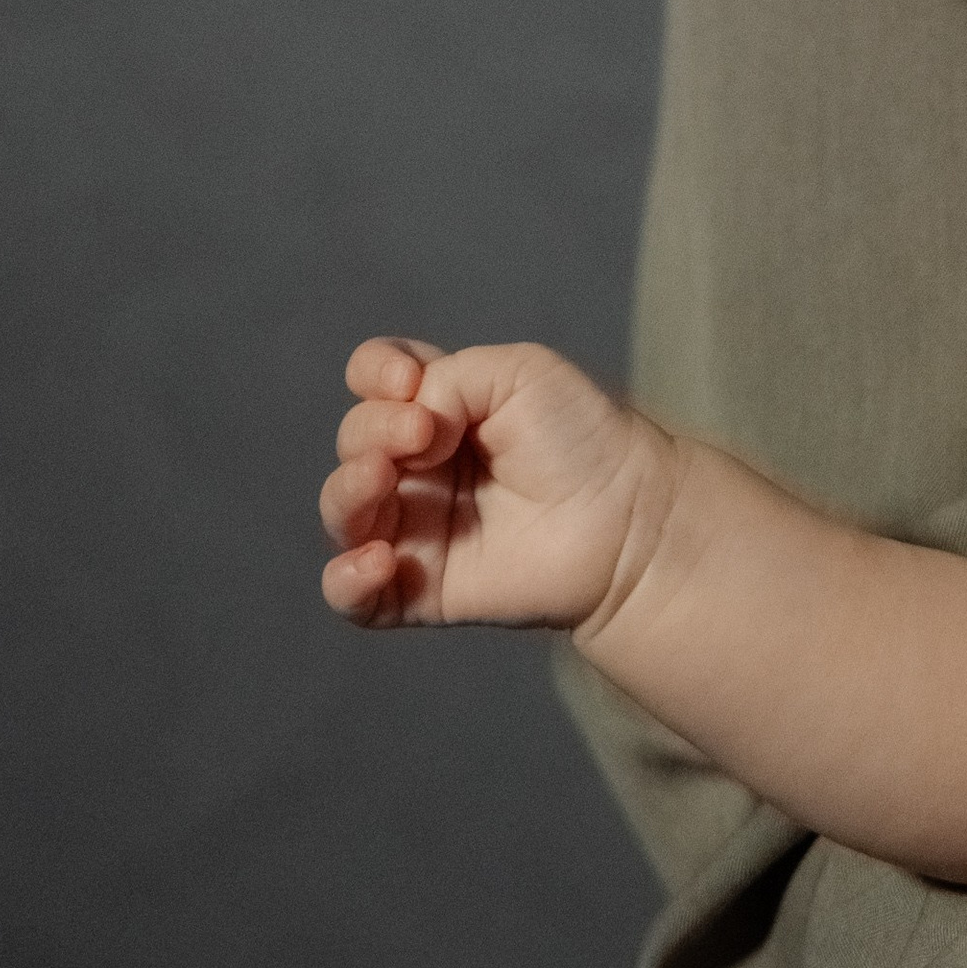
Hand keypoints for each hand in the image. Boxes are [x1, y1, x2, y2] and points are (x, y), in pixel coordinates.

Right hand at [319, 336, 672, 632]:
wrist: (624, 515)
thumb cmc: (581, 435)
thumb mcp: (518, 372)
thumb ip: (447, 379)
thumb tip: (407, 426)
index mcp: (441, 407)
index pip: (375, 379)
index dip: (375, 372)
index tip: (409, 380)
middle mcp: (419, 465)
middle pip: (354, 439)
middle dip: (372, 431)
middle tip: (425, 434)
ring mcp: (416, 528)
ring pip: (342, 511)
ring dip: (346, 492)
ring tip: (382, 482)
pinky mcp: (419, 589)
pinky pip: (351, 596)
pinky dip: (345, 580)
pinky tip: (375, 559)